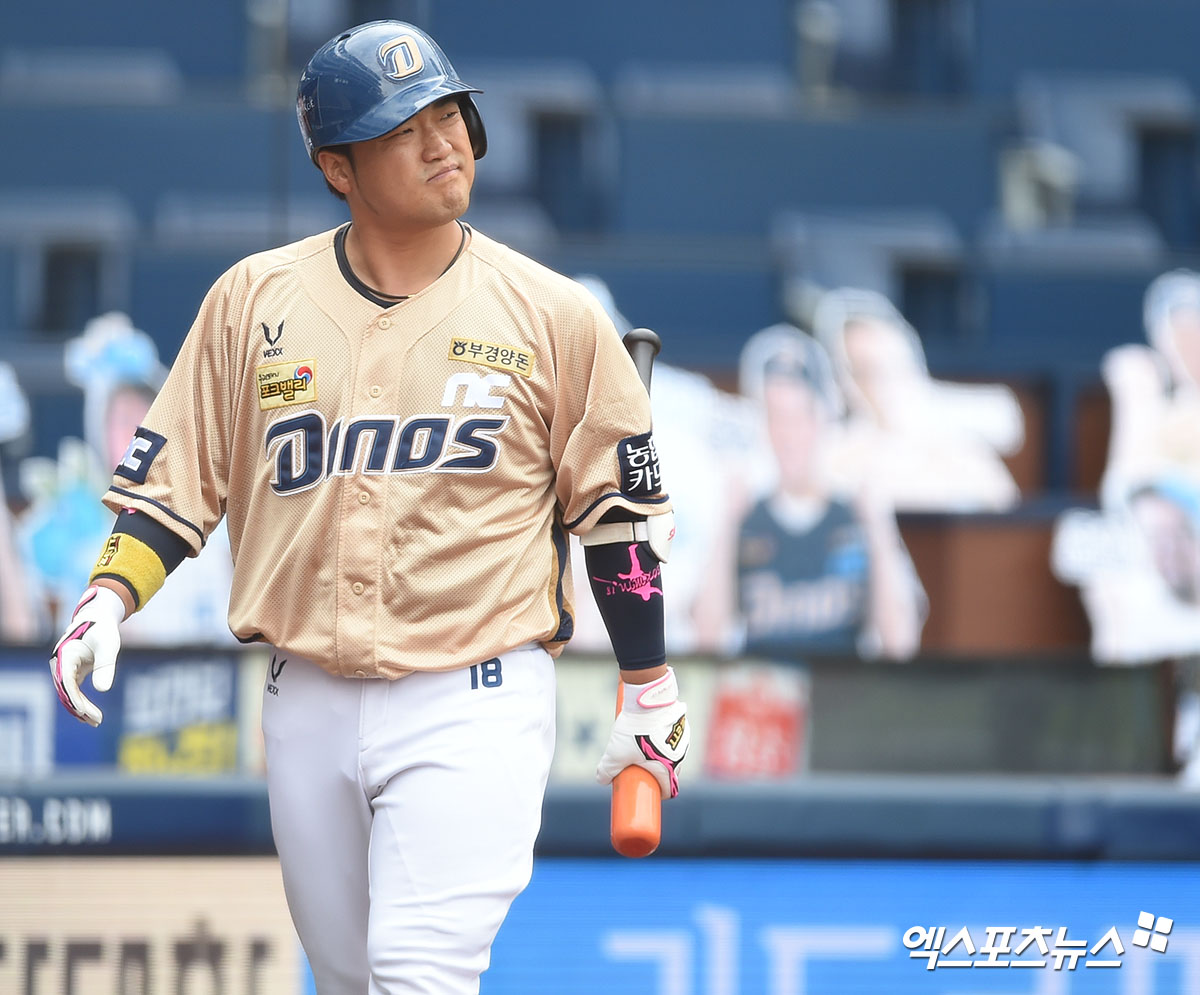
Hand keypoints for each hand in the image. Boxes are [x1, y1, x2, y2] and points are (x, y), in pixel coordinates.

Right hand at [49, 586, 124, 726]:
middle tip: (97, 720)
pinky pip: (73, 691)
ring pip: (68, 693)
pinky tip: (91, 714)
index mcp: (64, 655)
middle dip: (79, 707)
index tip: (84, 711)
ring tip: (95, 721)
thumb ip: (105, 666)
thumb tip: (102, 690)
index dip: (74, 698)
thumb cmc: (103, 630)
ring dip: (80, 708)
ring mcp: (63, 669)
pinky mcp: (70, 672)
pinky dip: (81, 702)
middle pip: (65, 691)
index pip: (66, 681)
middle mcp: (59, 664)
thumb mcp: (109, 646)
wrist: (98, 619)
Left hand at [596, 667, 688, 798]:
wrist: (648, 701)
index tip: (647, 787)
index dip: (658, 792)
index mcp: (668, 769)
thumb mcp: (615, 753)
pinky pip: (674, 735)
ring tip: (642, 742)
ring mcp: (684, 740)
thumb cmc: (634, 731)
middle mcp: (681, 757)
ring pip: (672, 752)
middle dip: (656, 770)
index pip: (668, 790)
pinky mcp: (683, 724)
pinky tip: (651, 729)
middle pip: (670, 770)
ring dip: (661, 751)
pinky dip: (664, 736)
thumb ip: (606, 770)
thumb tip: (602, 779)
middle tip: (639, 762)